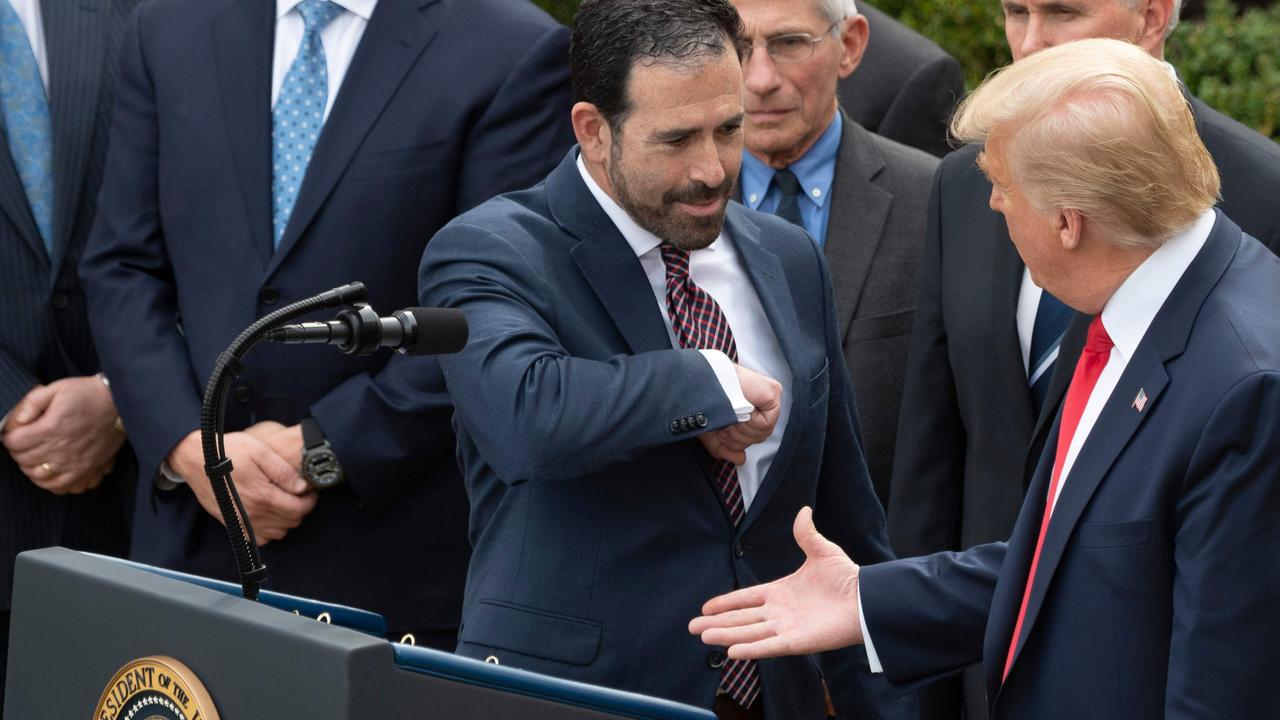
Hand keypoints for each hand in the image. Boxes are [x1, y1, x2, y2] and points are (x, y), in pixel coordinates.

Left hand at [2, 377, 124, 494]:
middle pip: (23, 460)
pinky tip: (47, 473)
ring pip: (38, 476)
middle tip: (23, 444)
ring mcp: (73, 461)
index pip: (14, 443)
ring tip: (33, 458)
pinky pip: (60, 486)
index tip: (14, 433)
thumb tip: (18, 420)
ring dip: (30, 468)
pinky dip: (48, 483)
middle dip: (18, 452)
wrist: (120, 403)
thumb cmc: (88, 394)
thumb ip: (32, 402)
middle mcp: (60, 448)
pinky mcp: (85, 469)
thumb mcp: (57, 388)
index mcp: (51, 427)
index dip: (9, 438)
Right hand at [166, 429, 316, 544]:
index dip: (310, 501)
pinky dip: (269, 531)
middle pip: (290, 522)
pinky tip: (269, 514)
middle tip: (300, 494)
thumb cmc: (228, 451)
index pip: (299, 509)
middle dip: (301, 509)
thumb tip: (302, 488)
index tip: (311, 492)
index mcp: (263, 496)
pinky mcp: (232, 525)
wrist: (195, 459)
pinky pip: (259, 539)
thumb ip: (284, 472)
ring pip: (277, 533)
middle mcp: (253, 514)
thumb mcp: (260, 452)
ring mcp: (241, 522)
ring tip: (285, 502)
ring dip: (286, 520)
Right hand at [688, 507, 863, 658]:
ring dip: (726, 635)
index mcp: (782, 592)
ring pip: (749, 633)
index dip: (726, 603)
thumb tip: (803, 511)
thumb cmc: (848, 578)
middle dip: (716, 623)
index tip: (706, 608)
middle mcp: (780, 612)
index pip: (747, 598)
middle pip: (741, 619)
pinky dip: (751, 649)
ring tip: (704, 637)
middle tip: (693, 627)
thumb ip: (806, 534)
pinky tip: (731, 651)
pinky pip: (769, 647)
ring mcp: (787, 628)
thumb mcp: (822, 551)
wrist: (867, 599)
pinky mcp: (798, 642)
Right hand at [699, 364, 781, 464]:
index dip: (734, 439)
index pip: (752, 436)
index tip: (721, 427)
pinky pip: (766, 422)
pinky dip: (750, 422)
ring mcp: (769, 395)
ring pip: (763, 432)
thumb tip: (740, 459)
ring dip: (742, 429)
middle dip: (737, 436)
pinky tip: (741, 410)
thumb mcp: (712, 433)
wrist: (699, 384)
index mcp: (749, 408)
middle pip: (758, 437)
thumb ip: (726, 448)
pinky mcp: (773, 391)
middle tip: (725, 421)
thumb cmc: (703, 400)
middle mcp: (761, 402)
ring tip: (731, 415)